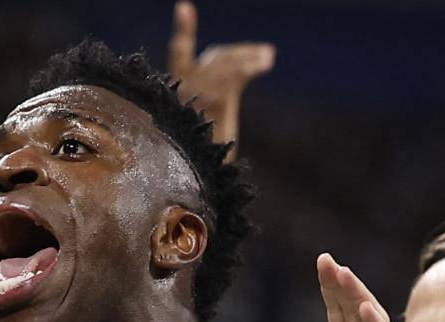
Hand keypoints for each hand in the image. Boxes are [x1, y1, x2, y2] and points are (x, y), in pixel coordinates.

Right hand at [167, 0, 275, 156]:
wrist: (200, 181)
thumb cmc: (203, 158)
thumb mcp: (205, 123)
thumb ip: (216, 95)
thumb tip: (248, 72)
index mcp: (175, 92)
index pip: (179, 54)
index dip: (184, 30)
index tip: (185, 7)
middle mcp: (182, 91)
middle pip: (214, 58)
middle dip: (239, 53)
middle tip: (266, 54)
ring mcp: (197, 96)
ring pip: (226, 66)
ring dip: (249, 59)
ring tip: (269, 56)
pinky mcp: (214, 104)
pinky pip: (234, 77)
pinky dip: (250, 66)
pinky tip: (265, 62)